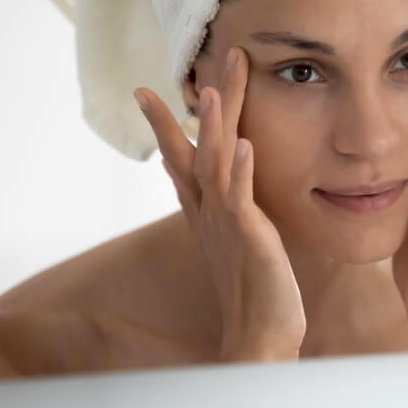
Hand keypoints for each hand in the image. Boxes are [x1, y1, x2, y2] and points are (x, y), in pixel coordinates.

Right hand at [134, 47, 305, 361]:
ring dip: (214, 127)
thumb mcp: (239, 241)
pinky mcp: (249, 237)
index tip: (148, 91)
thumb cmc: (255, 289)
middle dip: (186, 111)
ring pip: (215, 165)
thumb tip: (223, 189)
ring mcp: (227, 224)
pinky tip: (244, 144)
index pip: (183, 159)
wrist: (259, 335)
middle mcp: (210, 213)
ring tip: (212, 90)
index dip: (167, 125)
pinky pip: (242, 200)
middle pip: (195, 151)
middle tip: (175, 72)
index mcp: (208, 212)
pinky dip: (241, 171)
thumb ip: (230, 211)